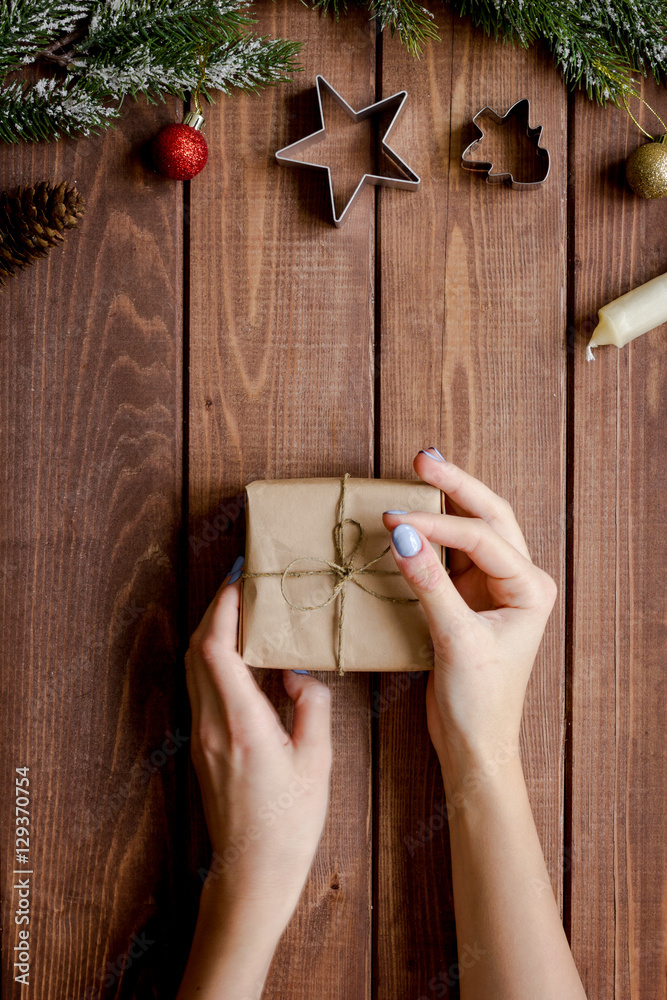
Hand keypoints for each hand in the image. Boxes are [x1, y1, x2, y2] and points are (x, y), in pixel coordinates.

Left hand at [179, 563, 331, 997]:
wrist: (251, 874)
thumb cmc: (289, 825)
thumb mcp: (317, 763)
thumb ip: (312, 708)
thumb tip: (299, 676)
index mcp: (242, 726)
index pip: (217, 649)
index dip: (223, 607)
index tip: (241, 577)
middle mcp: (212, 725)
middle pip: (196, 649)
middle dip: (214, 608)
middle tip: (241, 581)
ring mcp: (201, 736)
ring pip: (193, 666)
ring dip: (211, 630)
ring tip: (241, 608)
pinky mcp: (202, 745)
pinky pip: (200, 685)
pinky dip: (214, 657)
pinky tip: (241, 653)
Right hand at [383, 449, 556, 782]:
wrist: (476, 742)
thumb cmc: (480, 700)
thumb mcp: (456, 640)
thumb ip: (429, 585)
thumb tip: (402, 536)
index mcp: (530, 587)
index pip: (481, 538)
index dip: (437, 525)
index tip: (394, 520)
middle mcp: (517, 579)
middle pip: (488, 516)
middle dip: (456, 486)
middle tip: (421, 460)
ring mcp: (493, 586)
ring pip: (472, 528)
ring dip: (446, 502)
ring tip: (418, 473)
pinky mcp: (469, 597)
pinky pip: (451, 553)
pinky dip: (431, 534)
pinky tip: (411, 518)